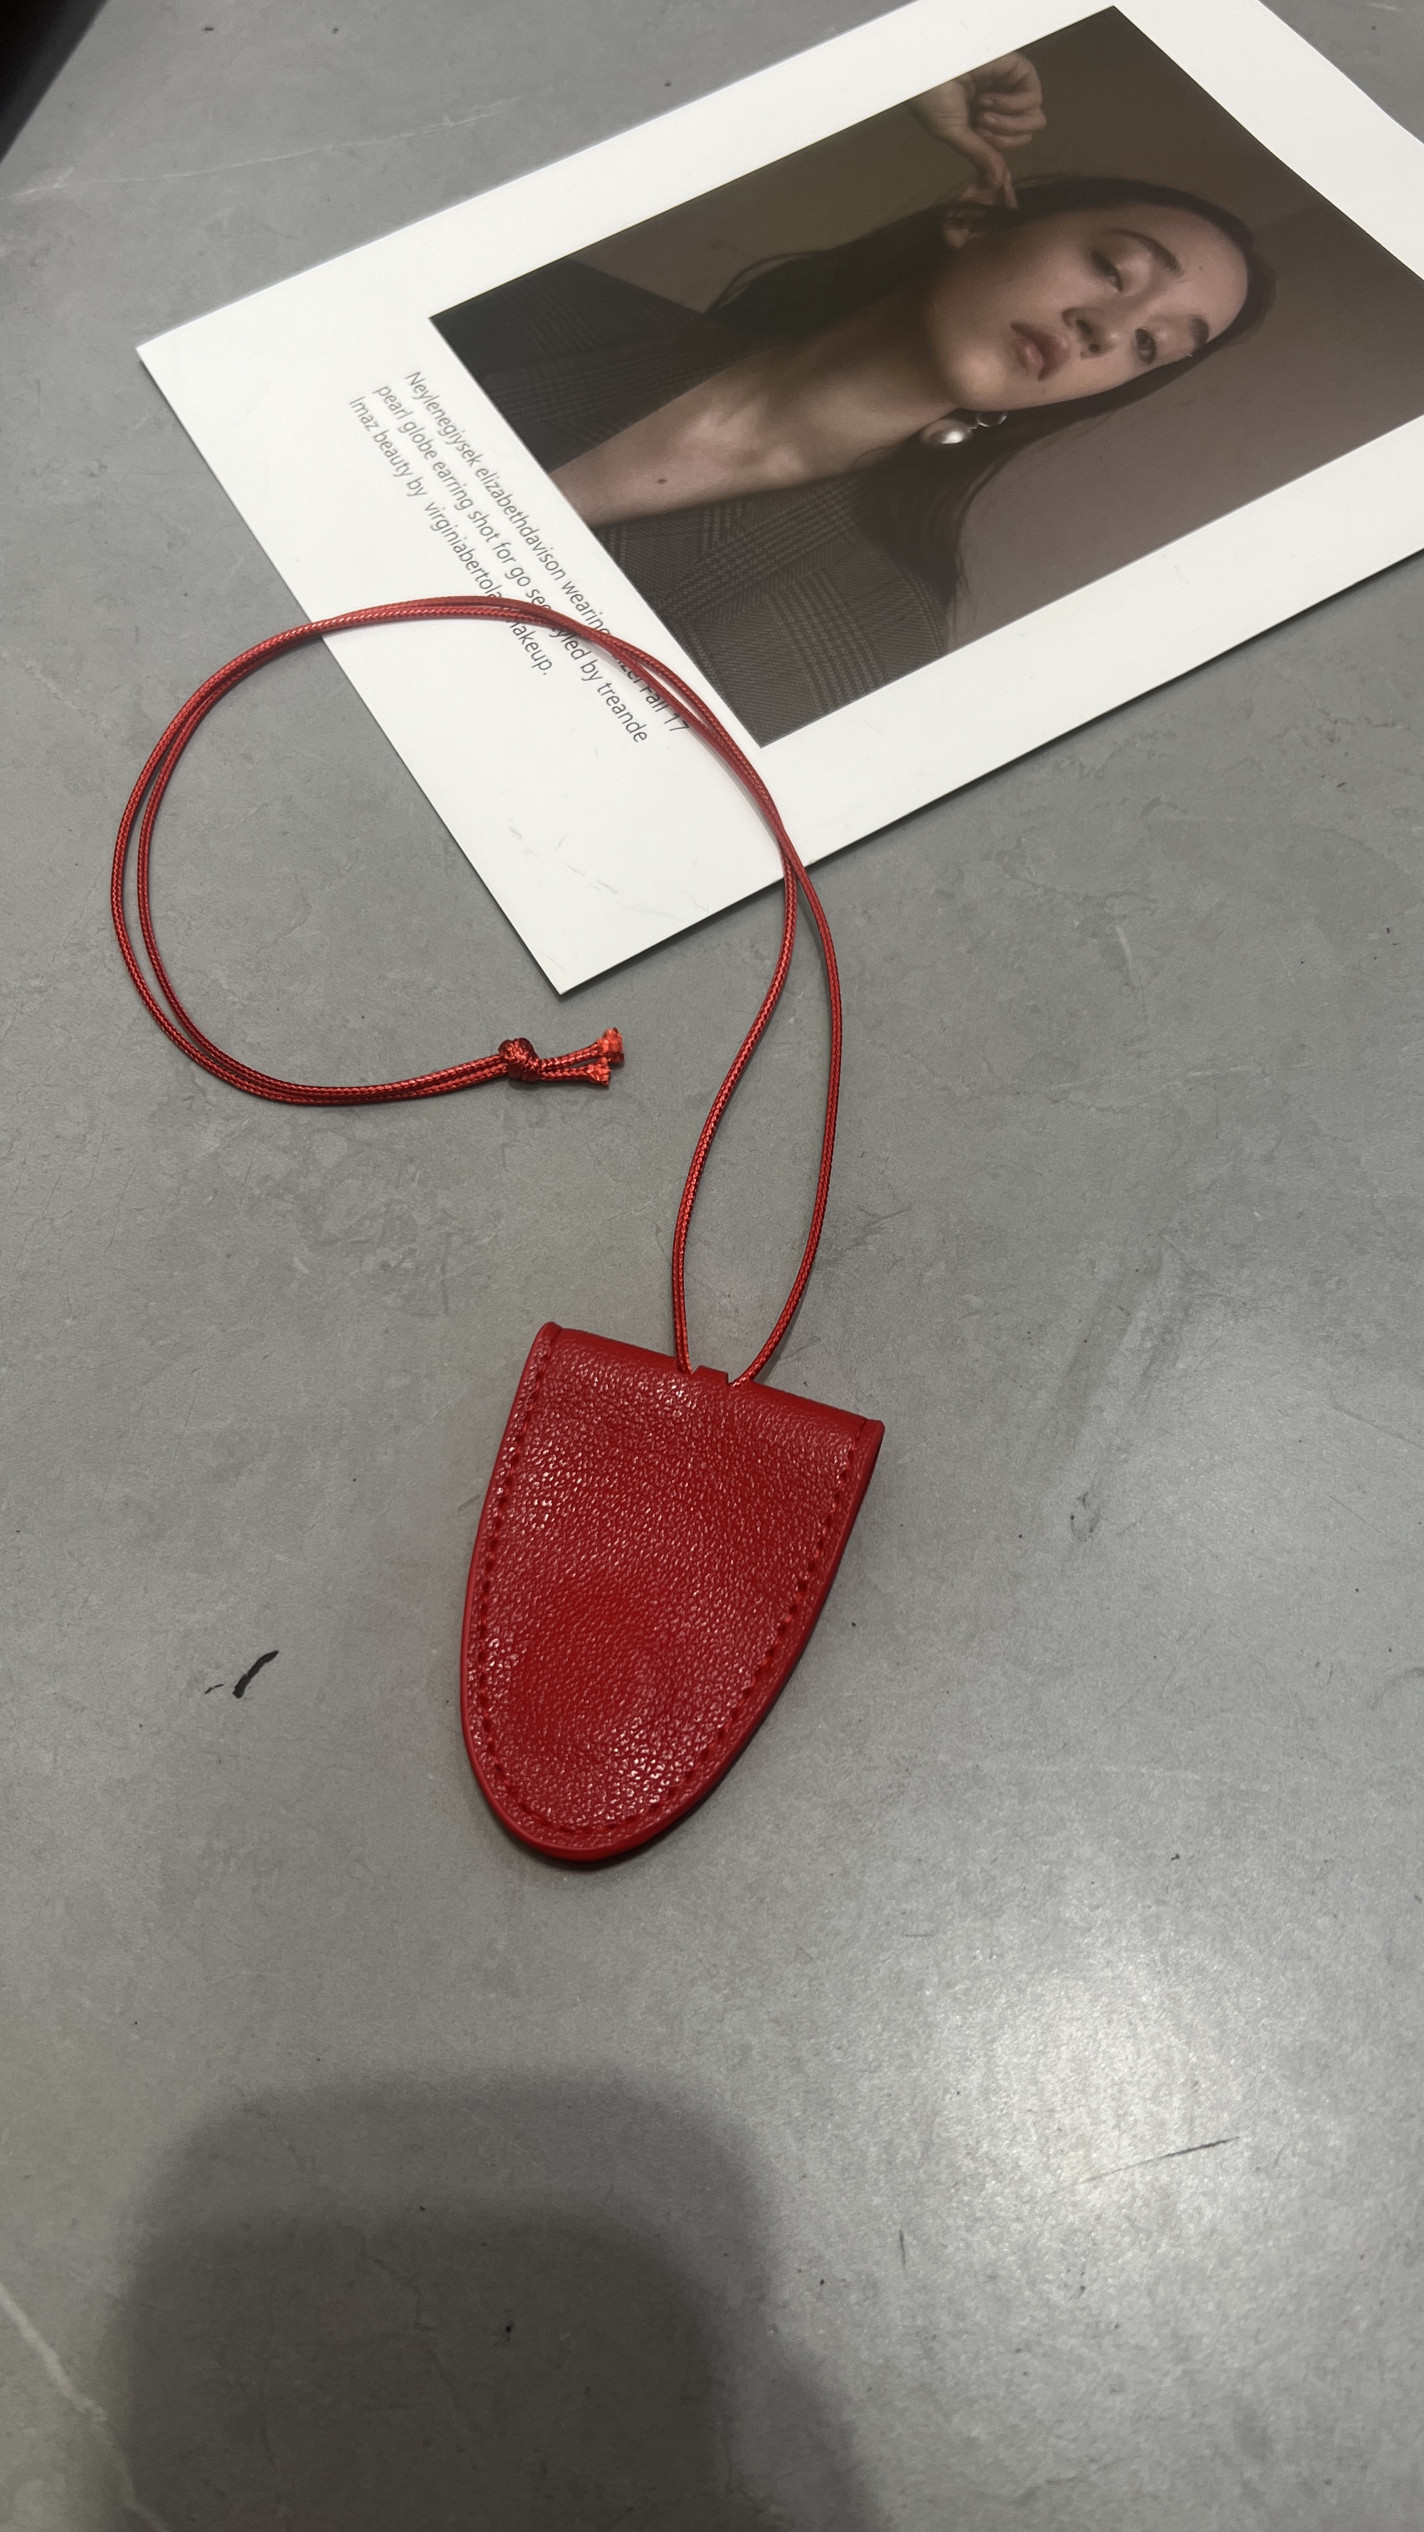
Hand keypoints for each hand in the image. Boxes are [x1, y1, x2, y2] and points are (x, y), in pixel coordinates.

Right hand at [910, 53, 1045, 205]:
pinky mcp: (1016, 68)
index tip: (976, 134)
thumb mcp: (955, 134)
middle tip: (981, 125)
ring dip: (1008, 123)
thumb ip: (980, 155)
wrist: (926, 72)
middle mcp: (1003, 101)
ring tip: (982, 111)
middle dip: (1007, 137)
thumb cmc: (932, 100)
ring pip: (1036, 116)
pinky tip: (989, 98)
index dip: (1000, 146)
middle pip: (1030, 130)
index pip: (1014, 141)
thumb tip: (998, 183)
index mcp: (988, 117)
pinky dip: (1013, 105)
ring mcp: (1011, 84)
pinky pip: (1033, 96)